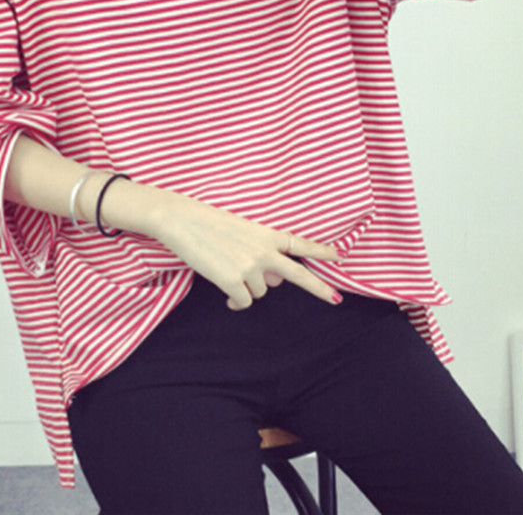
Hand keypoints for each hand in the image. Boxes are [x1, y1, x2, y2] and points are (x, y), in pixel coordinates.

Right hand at [146, 189, 342, 310]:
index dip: (321, 251)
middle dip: (319, 288)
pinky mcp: (234, 281)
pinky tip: (225, 293)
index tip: (340, 256)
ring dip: (247, 288)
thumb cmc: (208, 223)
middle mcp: (264, 251)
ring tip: (228, 271)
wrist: (182, 220)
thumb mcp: (242, 232)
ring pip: (260, 292)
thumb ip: (262, 254)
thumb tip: (271, 284)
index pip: (300, 243)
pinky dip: (235, 301)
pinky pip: (243, 302)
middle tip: (337, 300)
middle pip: (298, 275)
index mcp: (267, 235)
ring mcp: (251, 267)